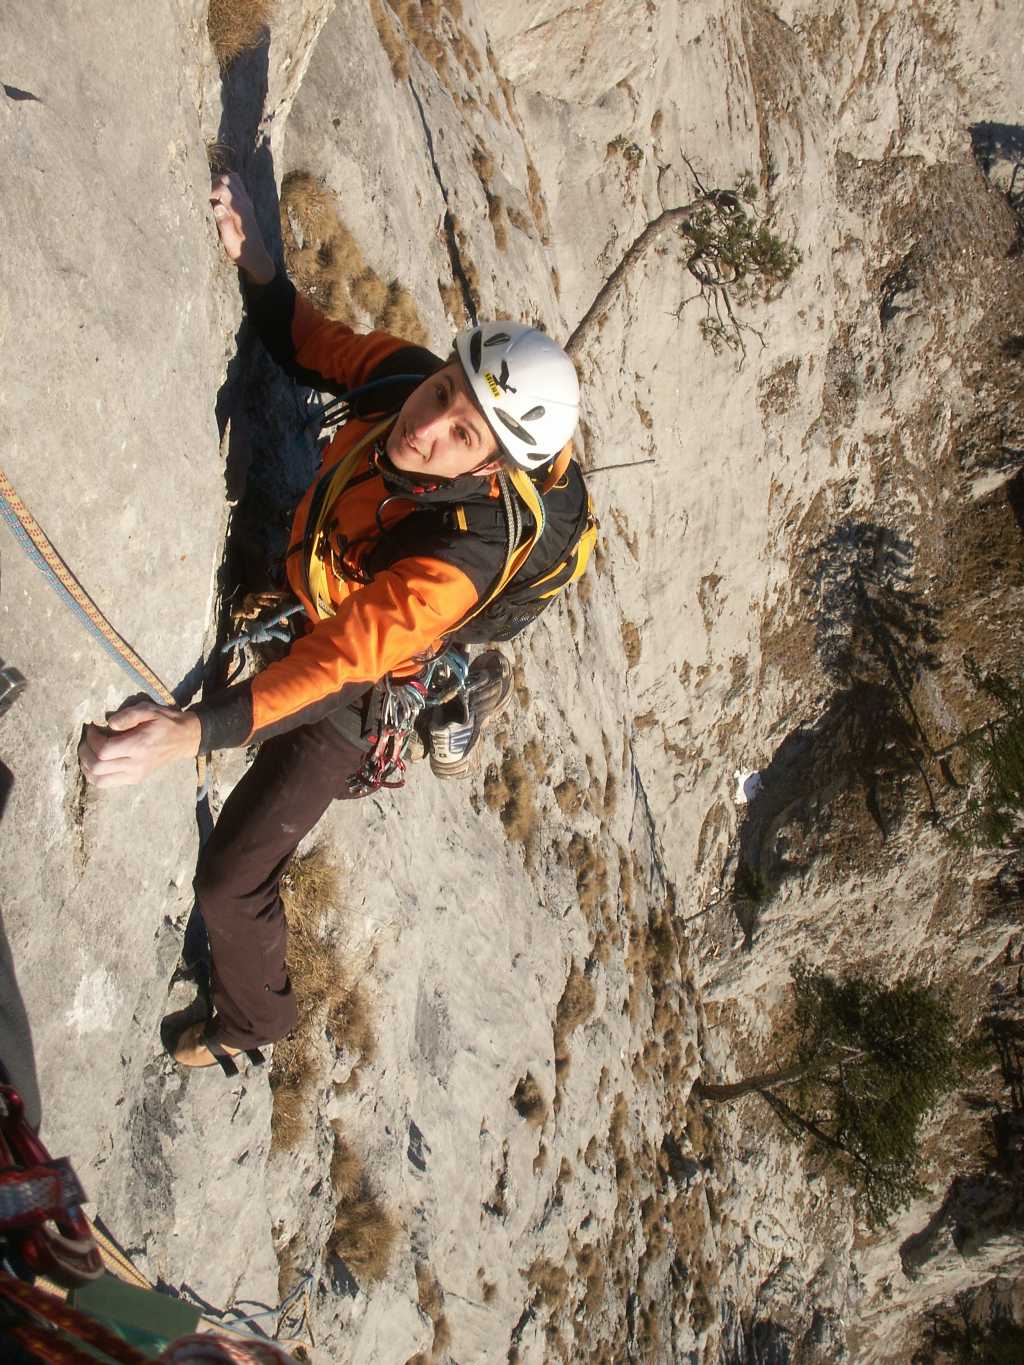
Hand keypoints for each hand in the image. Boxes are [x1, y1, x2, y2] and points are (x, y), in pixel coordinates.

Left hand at [78, 703, 201, 788]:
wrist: (184, 739)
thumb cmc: (165, 722)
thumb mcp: (149, 710)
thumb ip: (127, 715)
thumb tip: (108, 724)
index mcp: (139, 746)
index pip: (104, 750)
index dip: (91, 739)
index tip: (92, 727)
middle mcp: (136, 765)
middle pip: (97, 767)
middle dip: (85, 752)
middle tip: (86, 739)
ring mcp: (135, 775)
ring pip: (99, 780)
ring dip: (87, 767)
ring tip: (88, 752)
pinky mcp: (135, 779)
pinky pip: (107, 783)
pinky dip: (96, 774)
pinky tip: (97, 761)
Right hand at [210, 172, 274, 284]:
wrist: (257, 257)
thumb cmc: (241, 252)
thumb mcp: (230, 242)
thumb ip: (224, 224)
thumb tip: (217, 207)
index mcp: (240, 210)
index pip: (223, 188)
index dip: (208, 189)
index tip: (198, 196)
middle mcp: (245, 202)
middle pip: (227, 179)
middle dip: (212, 183)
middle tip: (201, 194)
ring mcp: (247, 201)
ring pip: (232, 179)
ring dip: (219, 182)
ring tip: (209, 194)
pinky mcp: (246, 203)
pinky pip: (237, 185)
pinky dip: (226, 184)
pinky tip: (218, 196)